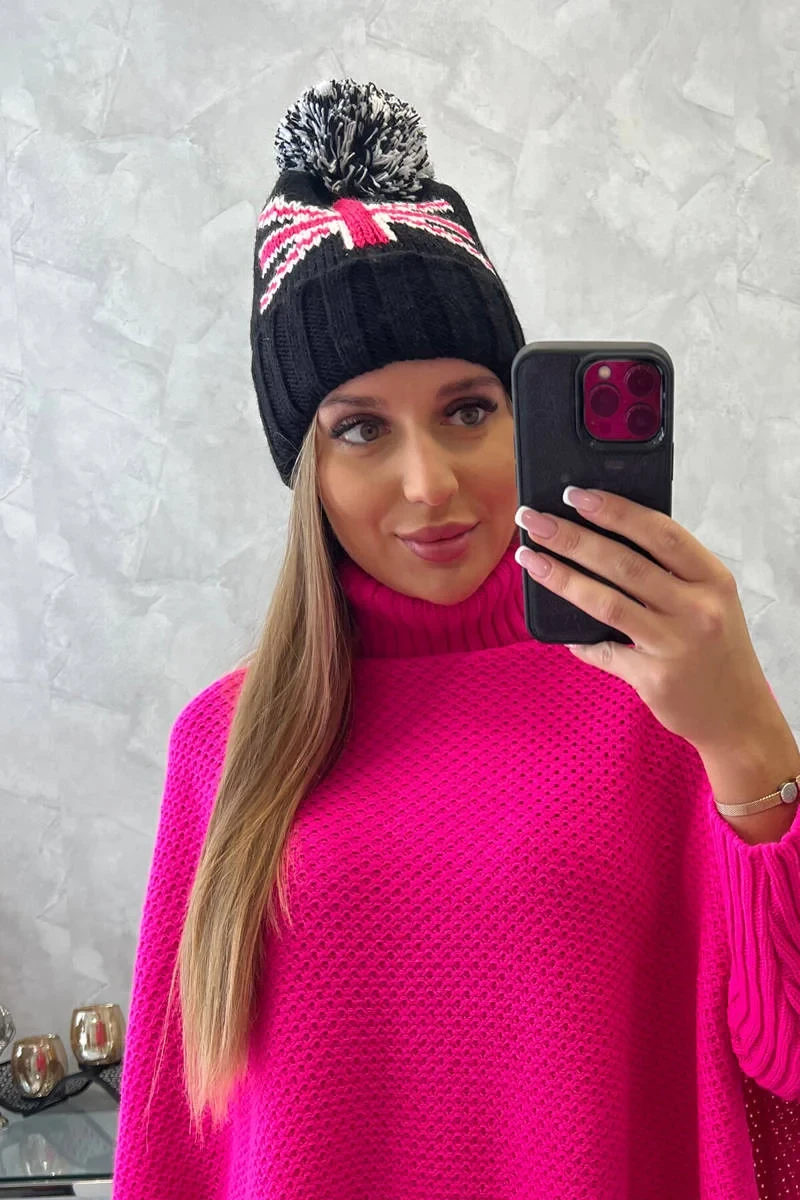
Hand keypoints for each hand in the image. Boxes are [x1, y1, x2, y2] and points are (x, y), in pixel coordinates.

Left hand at [514, 486, 781, 755]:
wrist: (738, 714)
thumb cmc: (716, 648)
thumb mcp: (710, 600)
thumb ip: (670, 572)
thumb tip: (603, 537)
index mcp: (711, 579)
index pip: (660, 532)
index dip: (615, 510)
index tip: (575, 494)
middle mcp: (697, 608)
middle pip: (623, 563)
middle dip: (571, 537)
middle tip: (533, 520)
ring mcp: (676, 644)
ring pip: (607, 602)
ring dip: (561, 577)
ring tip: (529, 557)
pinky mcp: (655, 678)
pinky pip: (604, 651)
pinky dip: (578, 642)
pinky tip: (559, 634)